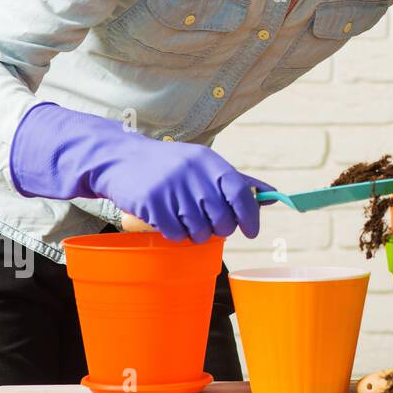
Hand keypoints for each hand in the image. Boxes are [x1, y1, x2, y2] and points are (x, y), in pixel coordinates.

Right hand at [9, 102, 264, 242]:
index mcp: (209, 161)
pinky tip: (169, 220)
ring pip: (199, 231)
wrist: (120, 159)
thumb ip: (238, 181)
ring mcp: (171, 188)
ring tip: (186, 220)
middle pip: (222, 219)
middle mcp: (193, 173)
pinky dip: (175, 234)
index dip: (250, 216)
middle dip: (220, 229)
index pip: (240, 192)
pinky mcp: (151, 203)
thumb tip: (272, 196)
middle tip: (211, 225)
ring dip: (196, 233)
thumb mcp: (204, 164)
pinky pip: (175, 234)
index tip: (251, 231)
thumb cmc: (170, 165)